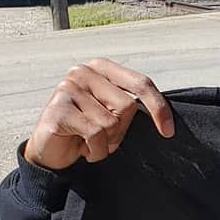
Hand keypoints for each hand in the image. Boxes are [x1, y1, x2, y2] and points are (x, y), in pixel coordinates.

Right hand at [23, 58, 173, 170]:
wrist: (50, 151)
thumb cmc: (85, 131)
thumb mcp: (112, 113)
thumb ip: (129, 105)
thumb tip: (164, 114)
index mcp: (100, 68)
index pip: (141, 83)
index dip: (158, 107)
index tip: (169, 131)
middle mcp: (82, 72)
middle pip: (127, 106)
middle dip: (121, 130)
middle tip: (104, 136)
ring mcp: (68, 88)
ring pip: (111, 123)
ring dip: (107, 143)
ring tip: (89, 141)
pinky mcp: (59, 110)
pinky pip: (95, 135)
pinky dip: (95, 151)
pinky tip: (82, 148)